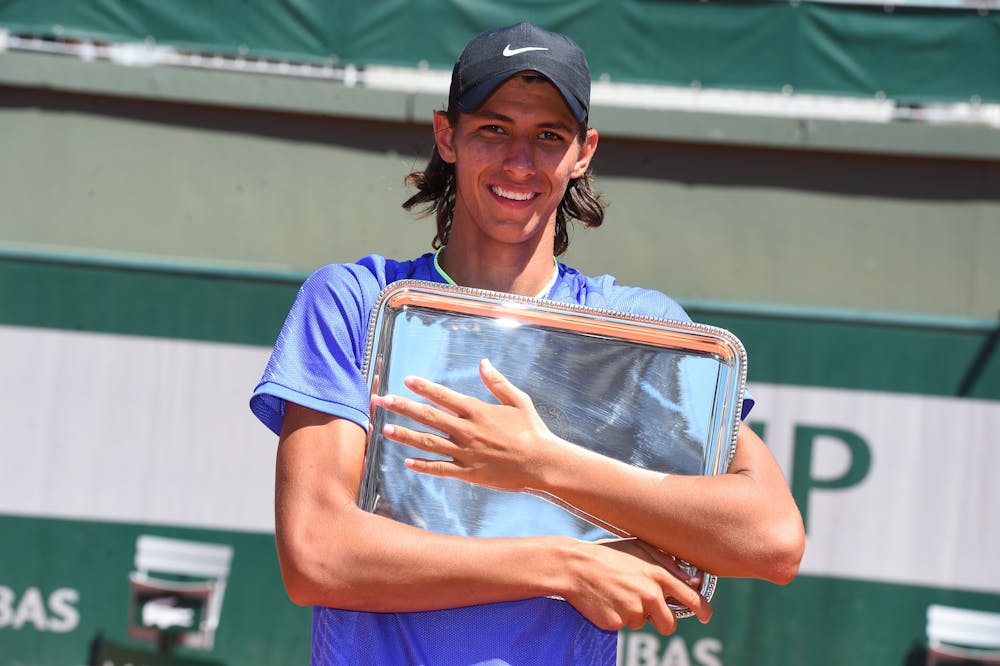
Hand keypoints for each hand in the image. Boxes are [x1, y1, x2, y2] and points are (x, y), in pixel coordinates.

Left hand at [370, 358, 560, 490]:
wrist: (542, 463)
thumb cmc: (533, 431)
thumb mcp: (518, 400)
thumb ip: (497, 382)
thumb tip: (483, 362)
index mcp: (477, 411)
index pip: (444, 396)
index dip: (424, 387)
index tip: (406, 380)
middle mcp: (467, 431)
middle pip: (428, 417)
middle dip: (403, 407)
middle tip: (381, 401)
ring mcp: (465, 453)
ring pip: (428, 443)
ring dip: (405, 435)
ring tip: (385, 429)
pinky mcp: (468, 473)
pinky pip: (440, 469)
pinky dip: (423, 466)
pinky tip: (407, 462)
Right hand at [558, 537, 711, 634]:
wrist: (574, 566)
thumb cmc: (608, 554)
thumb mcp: (639, 548)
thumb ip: (667, 562)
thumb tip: (690, 579)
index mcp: (658, 575)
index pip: (692, 599)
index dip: (703, 610)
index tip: (706, 616)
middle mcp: (649, 595)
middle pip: (669, 624)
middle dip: (662, 621)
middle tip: (647, 609)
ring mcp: (632, 610)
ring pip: (642, 623)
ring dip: (633, 614)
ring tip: (617, 593)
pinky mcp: (616, 623)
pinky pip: (623, 625)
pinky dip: (617, 616)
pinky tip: (606, 599)